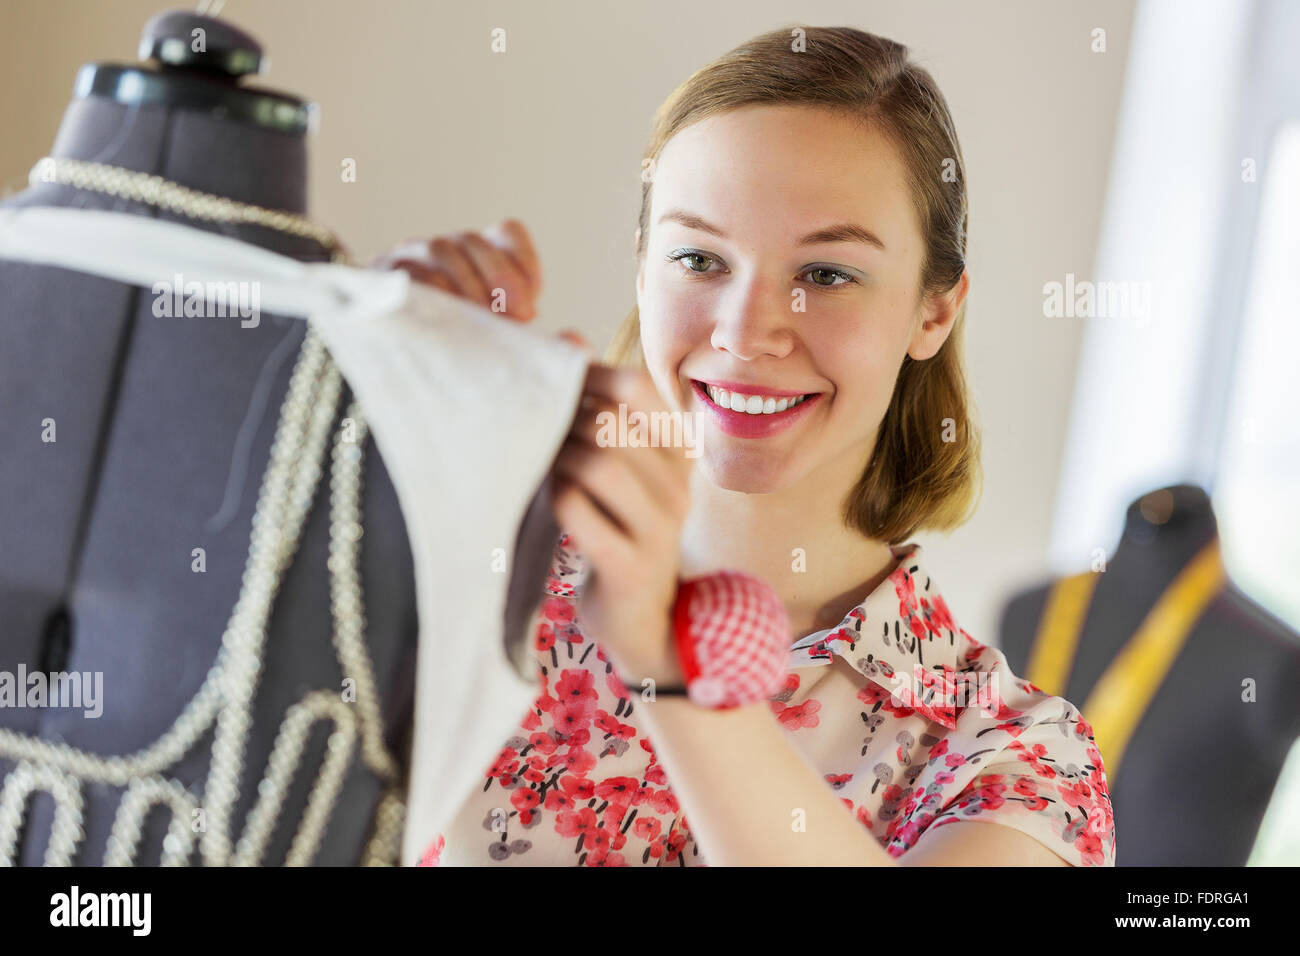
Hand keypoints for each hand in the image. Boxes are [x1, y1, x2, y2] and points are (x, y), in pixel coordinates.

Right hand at [370, 220, 586, 348]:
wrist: (389, 360)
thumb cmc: (454, 347)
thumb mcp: (497, 341)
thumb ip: (535, 341)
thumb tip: (578, 344)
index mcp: (477, 255)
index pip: (507, 232)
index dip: (524, 261)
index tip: (534, 303)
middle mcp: (446, 248)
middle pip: (476, 240)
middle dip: (501, 276)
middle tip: (518, 315)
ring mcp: (412, 255)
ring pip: (443, 249)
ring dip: (469, 284)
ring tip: (483, 318)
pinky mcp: (383, 273)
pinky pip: (408, 268)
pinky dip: (432, 288)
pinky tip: (448, 315)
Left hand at [549, 364, 694, 689]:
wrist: (641, 620)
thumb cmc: (617, 530)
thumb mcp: (616, 467)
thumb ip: (596, 406)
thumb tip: (571, 336)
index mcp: (678, 455)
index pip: (639, 389)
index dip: (590, 377)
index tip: (557, 388)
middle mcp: (678, 488)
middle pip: (610, 423)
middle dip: (562, 420)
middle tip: (535, 432)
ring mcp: (659, 529)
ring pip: (598, 463)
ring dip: (556, 457)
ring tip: (541, 464)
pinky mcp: (629, 566)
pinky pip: (578, 510)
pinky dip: (553, 495)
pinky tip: (548, 501)